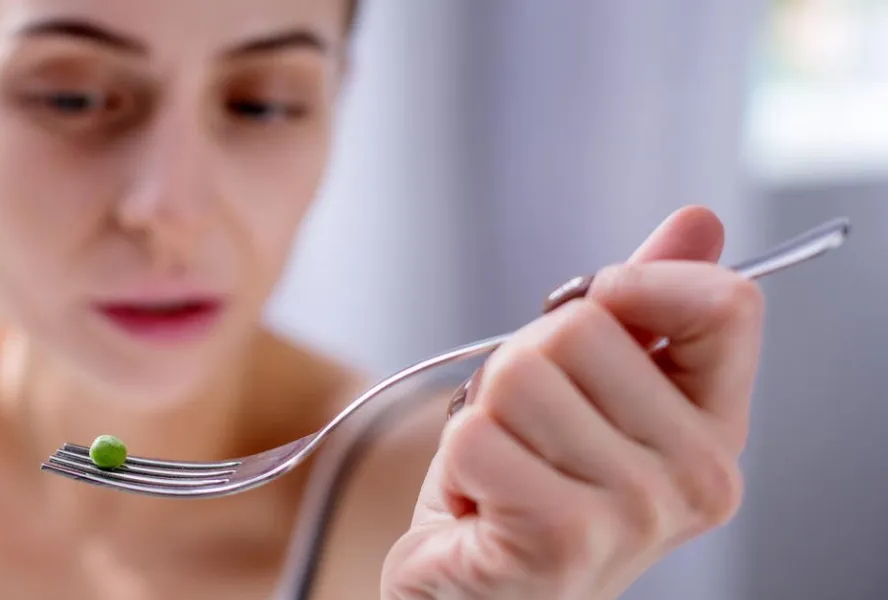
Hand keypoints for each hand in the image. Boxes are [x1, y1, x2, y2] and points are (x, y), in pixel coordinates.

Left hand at [382, 206, 762, 598]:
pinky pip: (474, 435)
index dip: (638, 284)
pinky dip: (457, 461)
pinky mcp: (560, 542)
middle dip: (523, 365)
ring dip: (484, 416)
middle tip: (524, 431)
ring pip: (519, 376)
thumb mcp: (585, 389)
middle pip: (582, 328)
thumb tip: (698, 222)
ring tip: (502, 469)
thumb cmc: (526, 486)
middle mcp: (698, 478)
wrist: (476, 590)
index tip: (591, 314)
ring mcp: (635, 515)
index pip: (725, 305)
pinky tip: (482, 506)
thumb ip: (642, 309)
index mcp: (716, 431)